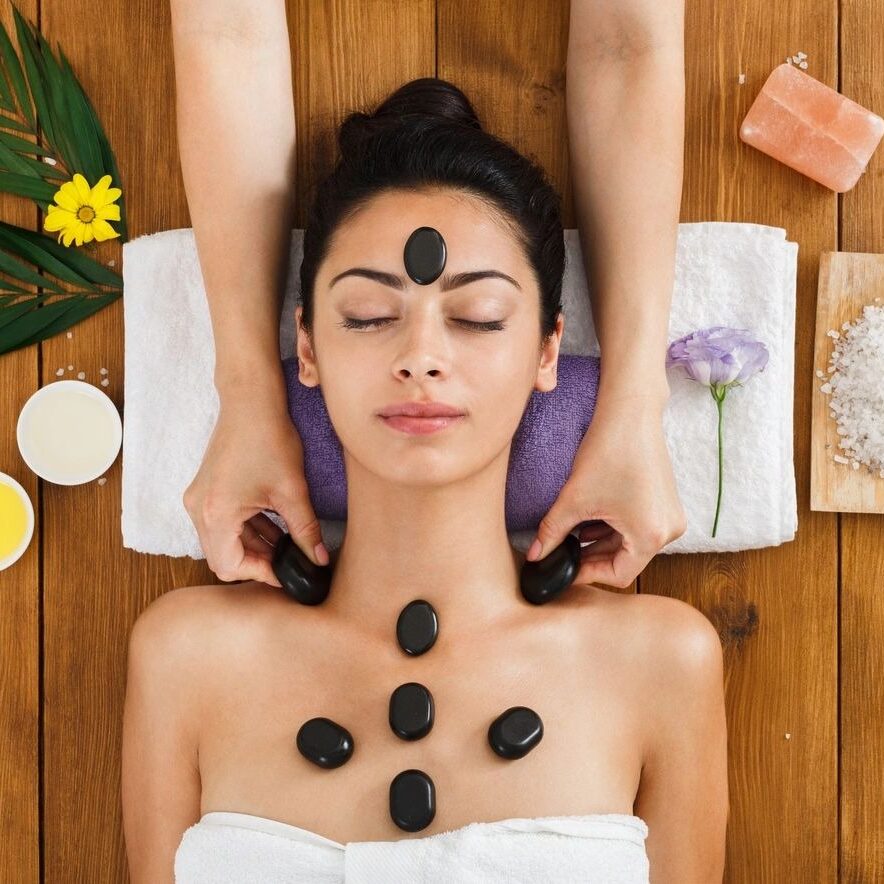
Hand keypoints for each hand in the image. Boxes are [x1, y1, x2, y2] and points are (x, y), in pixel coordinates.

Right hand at [183, 398, 327, 587]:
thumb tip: (318, 559)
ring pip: (224, 540)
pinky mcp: (206, 489)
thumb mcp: (292, 490)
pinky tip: (275, 524)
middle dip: (257, 561)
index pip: (229, 566)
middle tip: (290, 560)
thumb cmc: (268, 438)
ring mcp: (199, 498)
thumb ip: (306, 530)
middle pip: (223, 556)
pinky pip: (222, 521)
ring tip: (289, 542)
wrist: (251, 401)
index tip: (288, 572)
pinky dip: (246, 528)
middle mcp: (199, 509)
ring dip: (254, 544)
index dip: (261, 573)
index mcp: (215, 514)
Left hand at [525, 397, 686, 588]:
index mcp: (651, 536)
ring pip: (629, 543)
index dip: (587, 574)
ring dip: (600, 542)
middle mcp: (668, 531)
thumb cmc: (608, 451)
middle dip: (591, 557)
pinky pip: (637, 527)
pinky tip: (587, 520)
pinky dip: (613, 527)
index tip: (563, 570)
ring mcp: (670, 516)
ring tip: (570, 535)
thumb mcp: (574, 498)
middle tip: (562, 553)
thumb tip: (534, 556)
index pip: (618, 575)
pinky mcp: (665, 503)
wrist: (630, 412)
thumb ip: (552, 533)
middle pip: (625, 560)